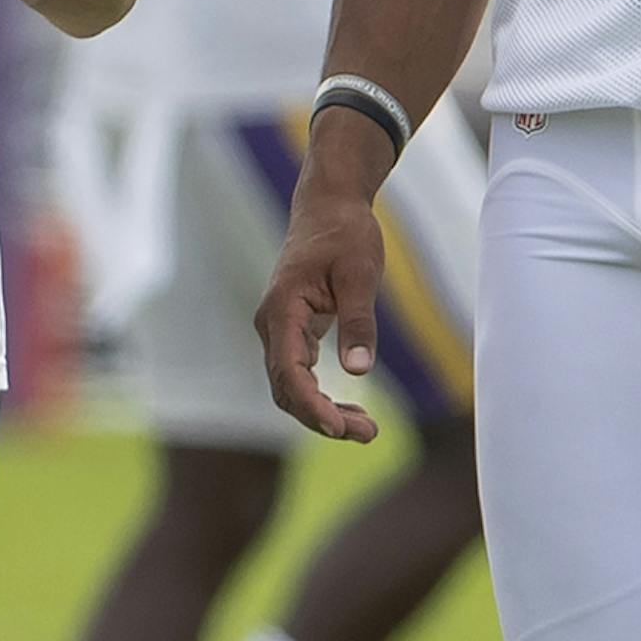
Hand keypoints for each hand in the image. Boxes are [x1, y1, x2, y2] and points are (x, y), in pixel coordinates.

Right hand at [254, 175, 385, 444]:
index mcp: (283, 309)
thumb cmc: (345, 234)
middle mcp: (273, 324)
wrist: (330, 206)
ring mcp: (279, 330)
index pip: (289, 371)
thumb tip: (358, 372)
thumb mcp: (360, 274)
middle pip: (287, 388)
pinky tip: (351, 411)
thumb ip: (358, 323)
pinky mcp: (292, 332)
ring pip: (290, 387)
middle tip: (368, 434)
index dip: (311, 405)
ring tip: (366, 430)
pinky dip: (321, 397)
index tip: (338, 427)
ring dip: (322, 412)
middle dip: (322, 417)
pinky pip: (298, 375)